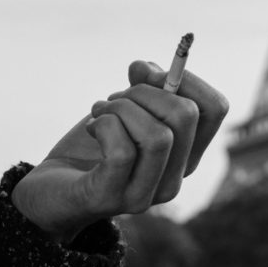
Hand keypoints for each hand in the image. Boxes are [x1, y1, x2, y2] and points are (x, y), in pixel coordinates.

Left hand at [10, 59, 228, 243]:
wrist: (51, 191)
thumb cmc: (93, 146)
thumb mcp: (123, 109)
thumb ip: (141, 86)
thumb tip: (145, 67)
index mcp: (185, 154)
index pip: (216, 107)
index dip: (187, 77)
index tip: (151, 72)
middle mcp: (173, 179)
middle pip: (186, 115)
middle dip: (146, 90)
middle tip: (118, 98)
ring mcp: (145, 195)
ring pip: (158, 136)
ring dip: (122, 108)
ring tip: (101, 112)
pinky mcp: (111, 199)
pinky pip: (122, 152)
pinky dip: (104, 125)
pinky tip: (91, 127)